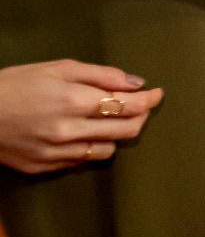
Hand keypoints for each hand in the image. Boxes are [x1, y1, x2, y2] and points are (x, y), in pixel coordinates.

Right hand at [0, 60, 163, 174]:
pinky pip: (81, 162)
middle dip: (140, 118)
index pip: (130, 107)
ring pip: (106, 151)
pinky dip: (91, 148)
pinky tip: (87, 135)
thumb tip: (136, 83)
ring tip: (111, 120)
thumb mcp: (58, 68)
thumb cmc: (14, 84)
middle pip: (126, 132)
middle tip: (140, 106)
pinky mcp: (43, 168)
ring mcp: (56, 154)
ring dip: (116, 135)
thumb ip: (101, 75)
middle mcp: (70, 132)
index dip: (150, 100)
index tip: (157, 93)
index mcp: (75, 102)